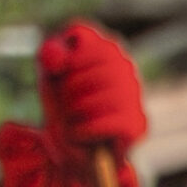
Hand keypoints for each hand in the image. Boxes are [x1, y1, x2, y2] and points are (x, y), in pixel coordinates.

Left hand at [37, 20, 147, 150]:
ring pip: (93, 97)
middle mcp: (124, 66)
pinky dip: (85, 132)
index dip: (62, 55)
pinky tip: (85, 136)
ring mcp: (133, 94)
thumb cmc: (64, 109)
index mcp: (103, 47)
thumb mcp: (49, 76)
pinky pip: (104, 123)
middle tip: (67, 104)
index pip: (80, 33)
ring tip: (76, 121)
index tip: (57, 73)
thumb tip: (56, 61)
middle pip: (83, 67)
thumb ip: (50, 56)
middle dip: (65, 90)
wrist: (75, 153)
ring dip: (74, 114)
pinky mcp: (137, 124)